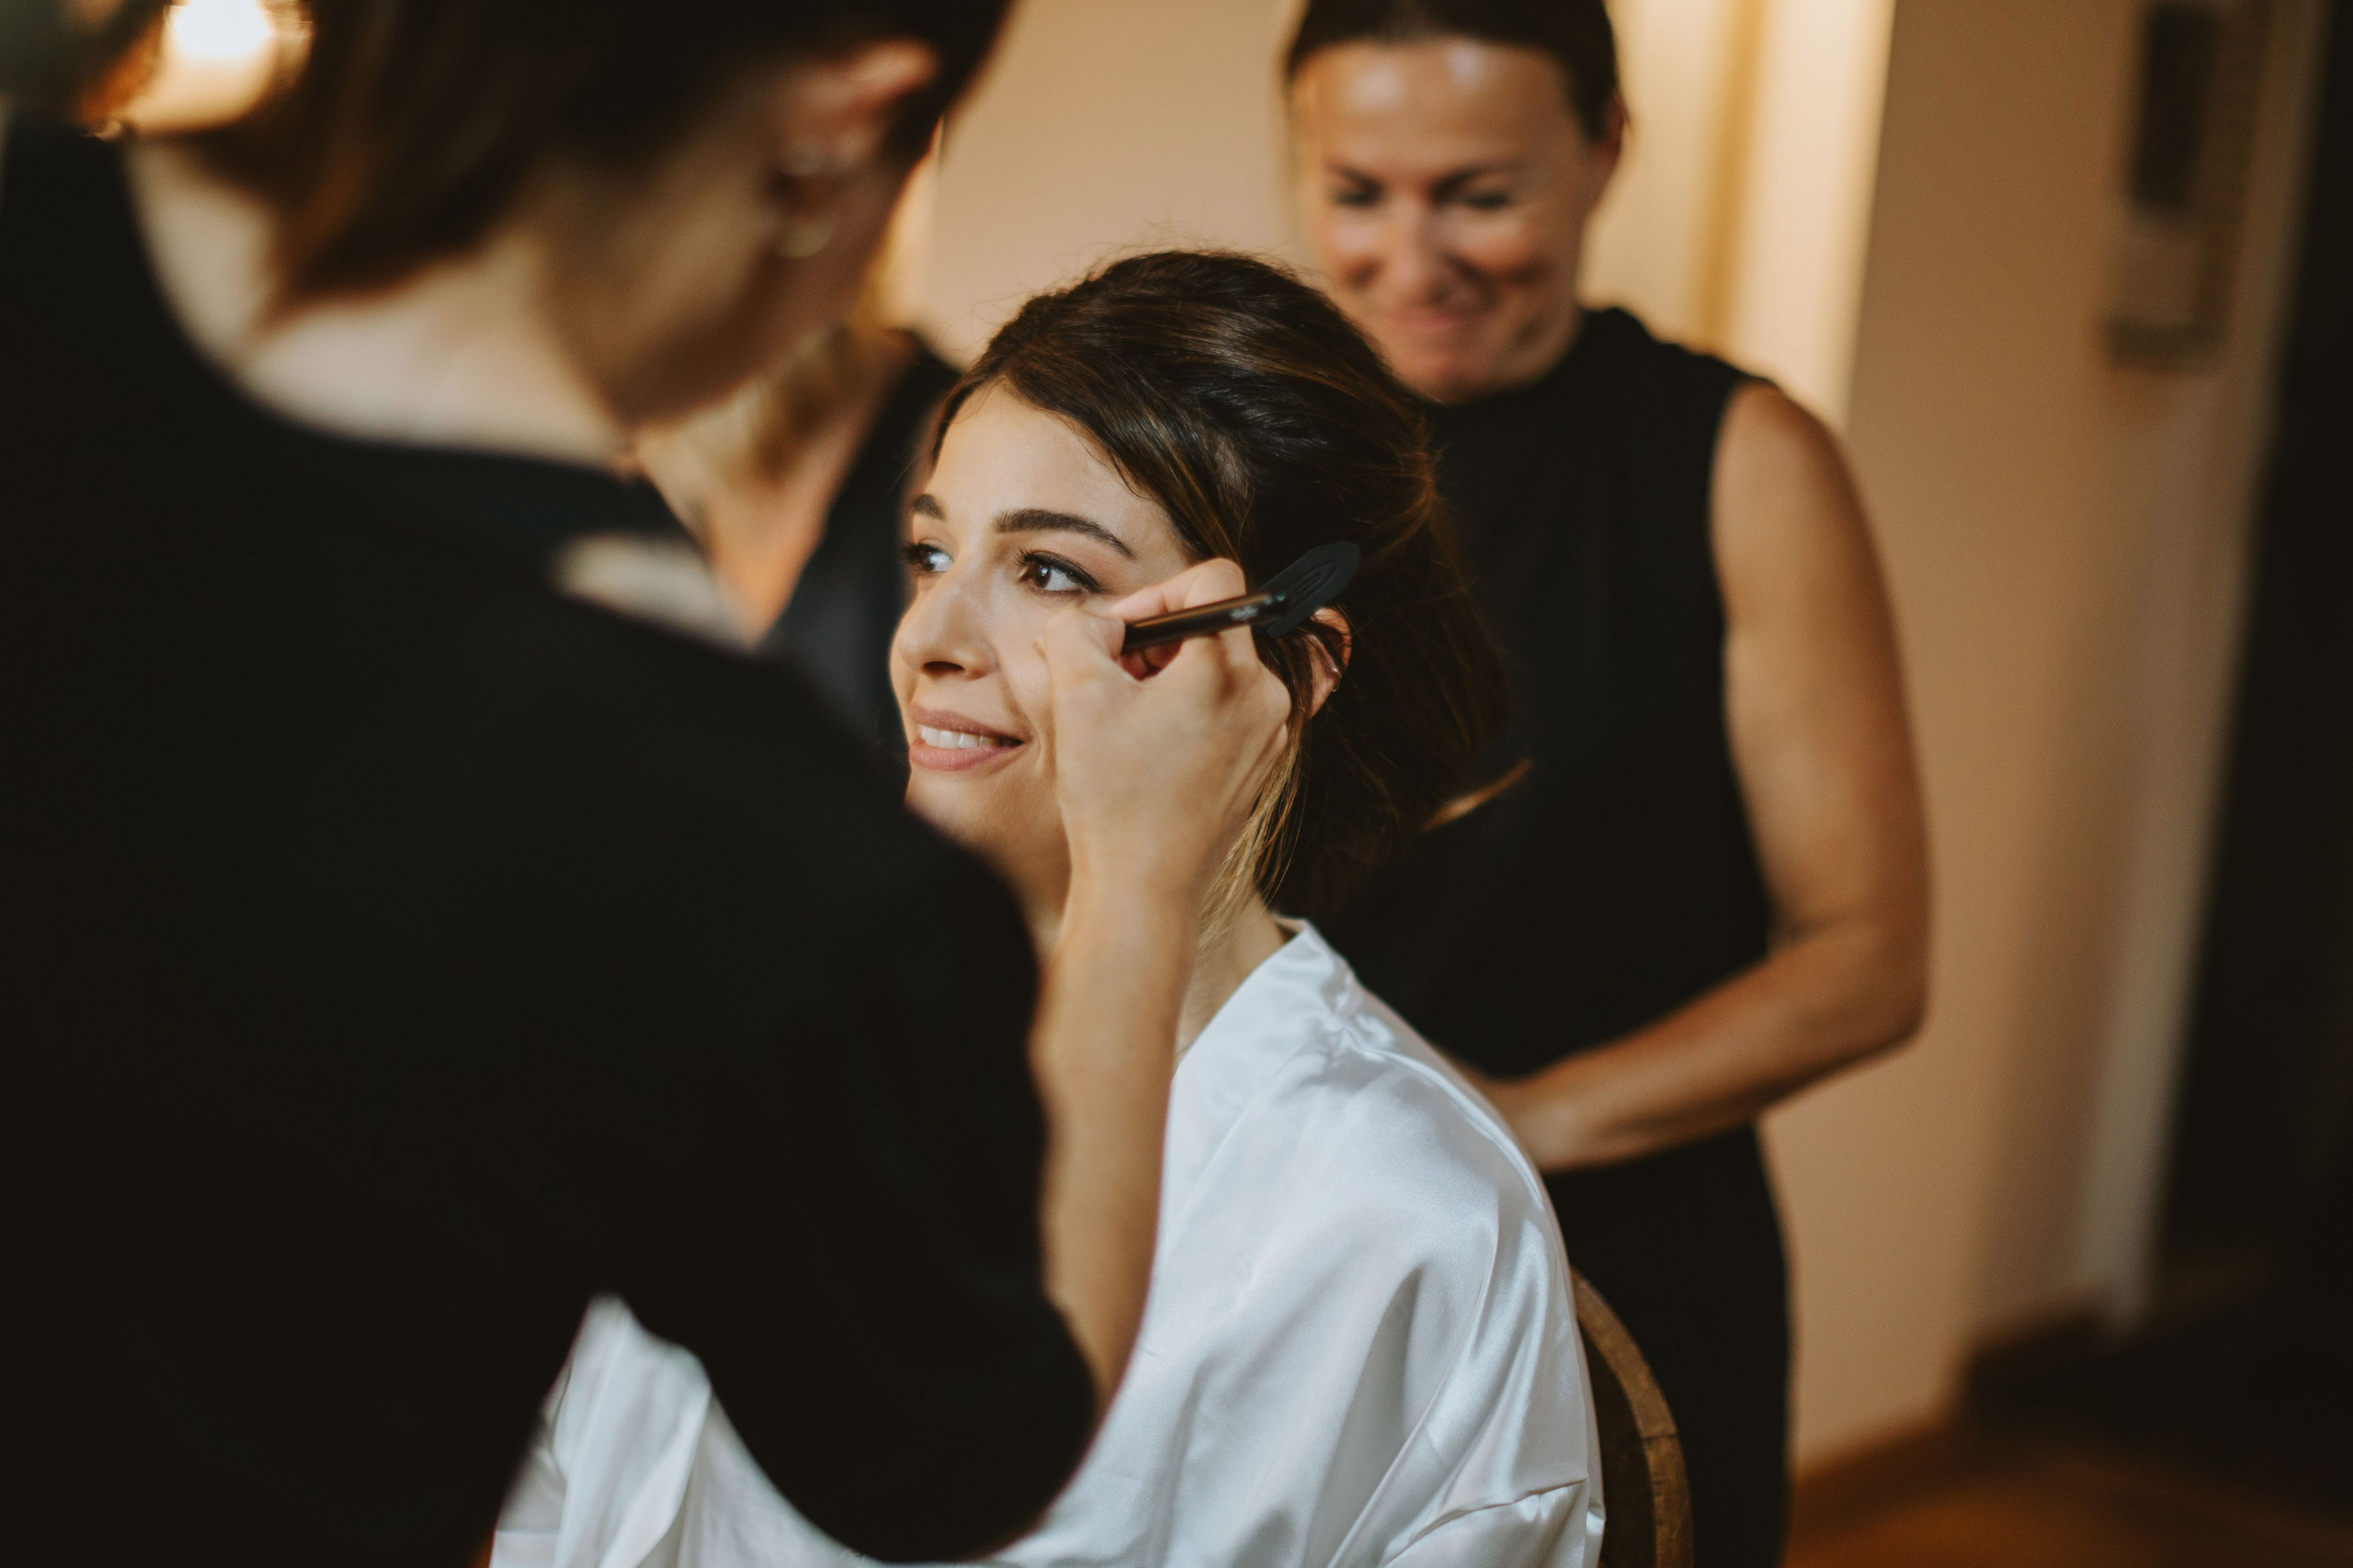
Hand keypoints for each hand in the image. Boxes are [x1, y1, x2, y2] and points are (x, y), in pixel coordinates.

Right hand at [1041, 560, 1292, 905]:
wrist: (1143, 888)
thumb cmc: (1114, 798)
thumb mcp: (1076, 694)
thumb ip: (1079, 630)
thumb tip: (1098, 623)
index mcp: (1230, 671)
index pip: (1212, 580)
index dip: (1155, 594)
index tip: (1119, 636)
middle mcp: (1265, 698)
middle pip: (1213, 627)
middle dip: (1155, 643)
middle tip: (1111, 679)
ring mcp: (1268, 735)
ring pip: (1217, 671)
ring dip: (1167, 679)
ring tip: (1124, 720)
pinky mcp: (1259, 765)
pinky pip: (1225, 711)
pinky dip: (1186, 713)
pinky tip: (1147, 751)